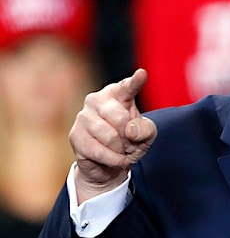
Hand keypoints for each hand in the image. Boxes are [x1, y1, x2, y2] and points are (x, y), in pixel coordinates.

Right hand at [69, 68, 157, 202]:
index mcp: (117, 93)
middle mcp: (96, 99)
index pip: (127, 87)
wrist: (111, 163)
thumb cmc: (130, 141)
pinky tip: (115, 159)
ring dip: (120, 150)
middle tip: (128, 142)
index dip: (135, 82)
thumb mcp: (146, 135)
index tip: (142, 74)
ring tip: (120, 150)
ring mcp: (83, 116)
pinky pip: (99, 151)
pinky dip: (113, 160)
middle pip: (120, 118)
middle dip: (129, 137)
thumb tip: (131, 130)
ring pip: (110, 136)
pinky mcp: (75, 135)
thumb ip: (145, 129)